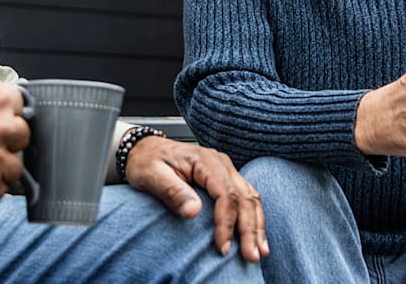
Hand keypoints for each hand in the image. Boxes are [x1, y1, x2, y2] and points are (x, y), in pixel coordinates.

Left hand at [121, 136, 267, 262]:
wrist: (145, 150)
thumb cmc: (148, 162)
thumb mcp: (152, 176)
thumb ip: (173, 192)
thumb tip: (193, 211)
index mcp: (205, 160)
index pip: (225, 194)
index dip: (226, 222)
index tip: (222, 246)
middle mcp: (221, 164)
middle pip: (244, 198)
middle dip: (249, 229)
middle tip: (251, 256)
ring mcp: (226, 170)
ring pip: (251, 198)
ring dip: (257, 226)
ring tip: (260, 251)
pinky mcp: (226, 179)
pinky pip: (246, 198)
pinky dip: (253, 218)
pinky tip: (256, 236)